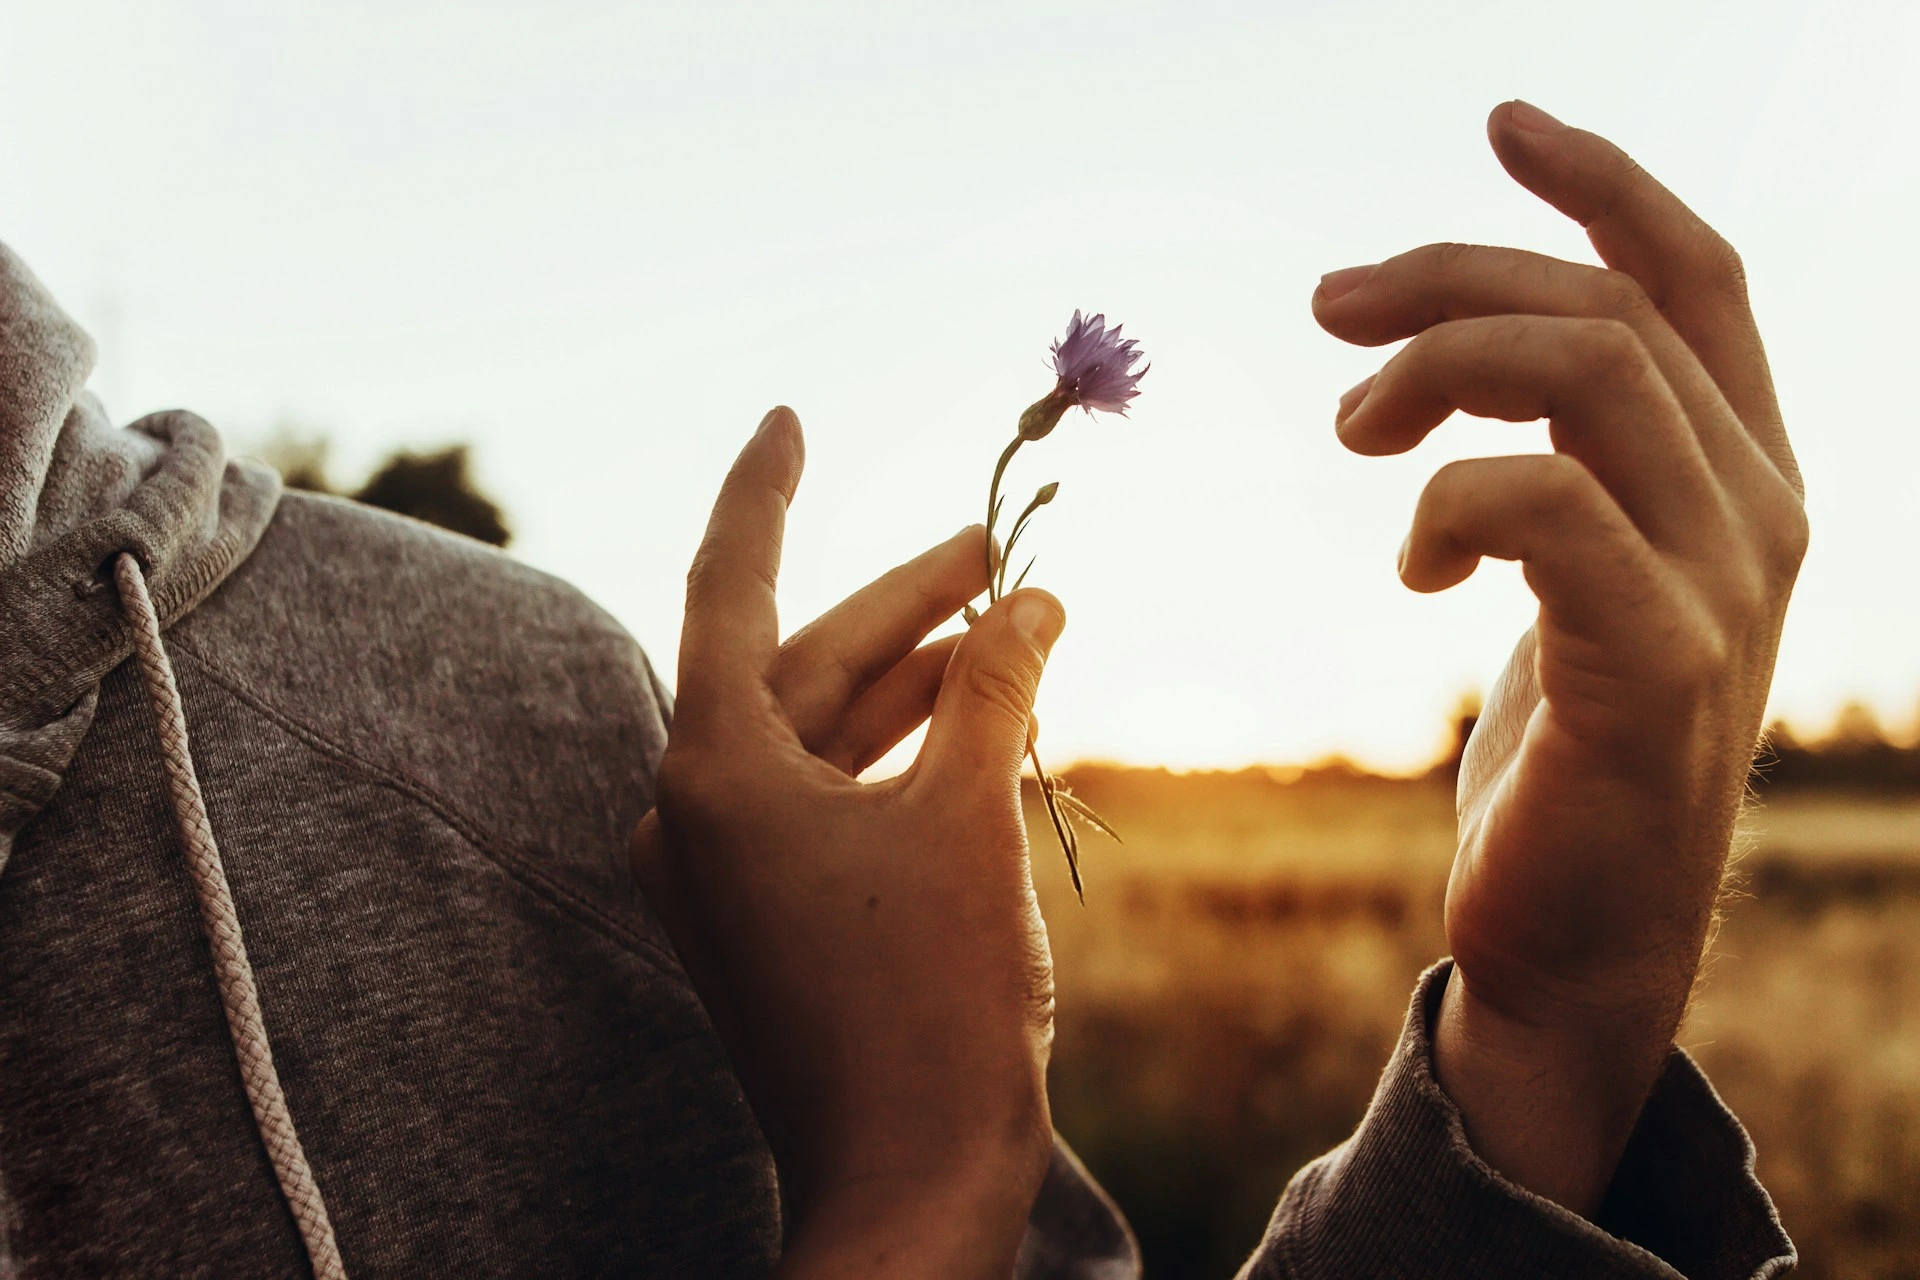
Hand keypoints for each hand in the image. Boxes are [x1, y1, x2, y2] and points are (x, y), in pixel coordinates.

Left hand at [631, 407, 1063, 1277]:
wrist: (908, 1179)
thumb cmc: (934, 999)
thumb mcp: (970, 816)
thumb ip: (993, 686)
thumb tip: (1032, 598)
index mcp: (712, 774)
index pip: (729, 588)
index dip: (762, 491)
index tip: (786, 416)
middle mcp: (694, 813)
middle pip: (799, 666)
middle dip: (901, 602)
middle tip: (991, 546)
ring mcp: (723, 872)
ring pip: (820, 734)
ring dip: (911, 679)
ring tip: (1006, 623)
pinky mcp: (765, 916)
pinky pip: (827, 799)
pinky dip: (896, 754)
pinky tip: (974, 720)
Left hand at [1313, 102, 1804, 1212]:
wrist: (1577, 935)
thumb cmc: (1556, 751)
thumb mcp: (1569, 577)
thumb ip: (1565, 460)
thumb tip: (1452, 344)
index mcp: (1741, 473)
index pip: (1693, 278)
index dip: (1602, 184)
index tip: (1498, 120)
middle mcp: (1759, 510)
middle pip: (1606, 306)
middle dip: (1447, 279)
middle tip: (1328, 315)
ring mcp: (1724, 587)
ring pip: (1588, 374)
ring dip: (1438, 368)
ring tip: (1352, 431)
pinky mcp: (1658, 667)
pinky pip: (1548, 508)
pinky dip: (1452, 505)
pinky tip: (1413, 568)